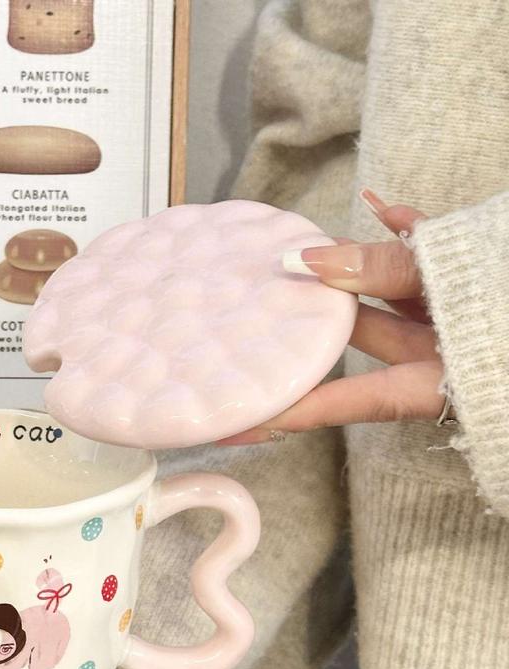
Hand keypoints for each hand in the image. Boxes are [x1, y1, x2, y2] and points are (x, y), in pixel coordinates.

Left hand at [217, 190, 445, 444]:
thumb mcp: (455, 287)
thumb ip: (390, 271)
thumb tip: (313, 259)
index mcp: (426, 387)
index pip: (334, 405)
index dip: (279, 415)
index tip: (227, 426)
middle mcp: (432, 363)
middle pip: (353, 345)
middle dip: (302, 324)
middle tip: (250, 310)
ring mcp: (452, 330)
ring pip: (387, 301)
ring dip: (354, 268)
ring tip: (305, 248)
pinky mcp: (474, 295)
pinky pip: (428, 269)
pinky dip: (410, 238)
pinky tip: (384, 209)